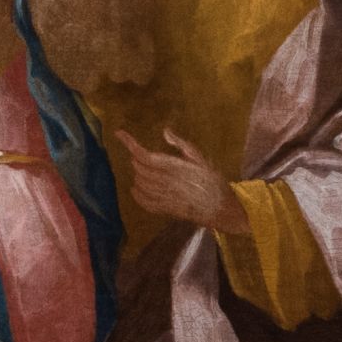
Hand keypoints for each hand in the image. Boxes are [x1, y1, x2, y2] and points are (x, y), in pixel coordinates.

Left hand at [119, 125, 240, 234]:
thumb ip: (181, 145)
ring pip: (140, 184)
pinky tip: (137, 189)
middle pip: (140, 169)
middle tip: (139, 155)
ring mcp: (165, 197)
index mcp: (175, 167)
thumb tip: (165, 131)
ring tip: (141, 170)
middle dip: (136, 159)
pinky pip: (144, 202)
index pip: (145, 155)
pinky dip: (137, 194)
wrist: (221, 208)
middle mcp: (167, 182)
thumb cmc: (213, 181)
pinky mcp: (166, 210)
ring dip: (137, 175)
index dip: (130, 144)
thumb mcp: (201, 159)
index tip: (119, 134)